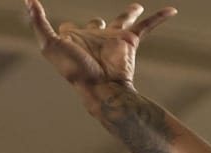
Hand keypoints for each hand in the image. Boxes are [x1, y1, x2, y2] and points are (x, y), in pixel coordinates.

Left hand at [25, 0, 175, 89]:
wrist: (99, 87)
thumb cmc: (73, 70)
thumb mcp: (49, 44)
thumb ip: (38, 21)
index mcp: (76, 39)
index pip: (70, 29)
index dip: (65, 31)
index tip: (54, 22)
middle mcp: (95, 38)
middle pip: (97, 24)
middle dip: (96, 25)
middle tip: (97, 25)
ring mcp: (113, 40)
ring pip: (124, 20)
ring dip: (131, 12)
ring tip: (137, 6)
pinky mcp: (129, 42)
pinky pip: (147, 26)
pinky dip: (159, 18)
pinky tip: (172, 11)